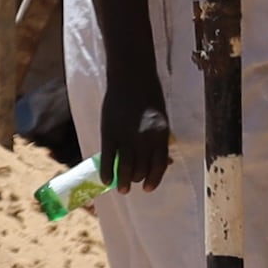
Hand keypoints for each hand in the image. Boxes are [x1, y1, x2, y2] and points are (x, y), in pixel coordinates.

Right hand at [98, 76, 174, 193]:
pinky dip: (107, 172)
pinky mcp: (110, 133)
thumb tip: (158, 158)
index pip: (159, 165)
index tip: (148, 188)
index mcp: (161, 135)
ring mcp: (126, 137)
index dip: (154, 179)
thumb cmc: (148, 95)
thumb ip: (158, 138)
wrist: (131, 77)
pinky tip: (106, 181)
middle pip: (142, 168)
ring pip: (126, 167)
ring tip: (121, 189)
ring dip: (123, 181)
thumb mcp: (160, 118)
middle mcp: (145, 139)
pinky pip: (108, 158)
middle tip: (131, 184)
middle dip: (137, 179)